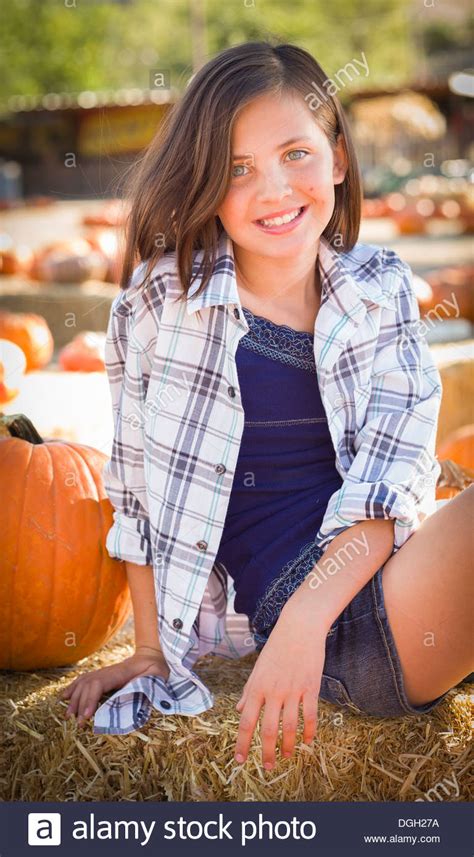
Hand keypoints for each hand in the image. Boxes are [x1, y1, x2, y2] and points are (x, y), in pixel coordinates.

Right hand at [57, 650, 169, 725]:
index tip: (87, 716)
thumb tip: (138, 699)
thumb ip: (147, 686)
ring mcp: (104, 672)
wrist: (154, 656)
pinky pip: (84, 680)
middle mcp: (108, 671)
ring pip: (83, 683)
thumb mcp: (156, 677)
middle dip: (80, 704)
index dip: (91, 699)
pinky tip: (64, 697)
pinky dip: (73, 688)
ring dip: (74, 699)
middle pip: (87, 685)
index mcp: (119, 673)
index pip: (98, 684)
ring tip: (67, 716)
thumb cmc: (157, 669)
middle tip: (78, 724)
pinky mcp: (103, 676)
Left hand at [234, 612, 325, 768]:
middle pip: (267, 729)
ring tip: (287, 757)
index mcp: (257, 687)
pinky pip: (310, 715)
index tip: (240, 760)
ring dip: (288, 746)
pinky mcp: (311, 687)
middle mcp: (273, 691)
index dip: (242, 742)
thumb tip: (241, 708)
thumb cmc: (277, 646)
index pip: (246, 721)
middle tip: (266, 767)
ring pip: (289, 726)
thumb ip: (250, 690)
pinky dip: (309, 731)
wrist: (299, 626)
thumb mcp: (258, 668)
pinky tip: (308, 742)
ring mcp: (293, 690)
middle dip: (266, 752)